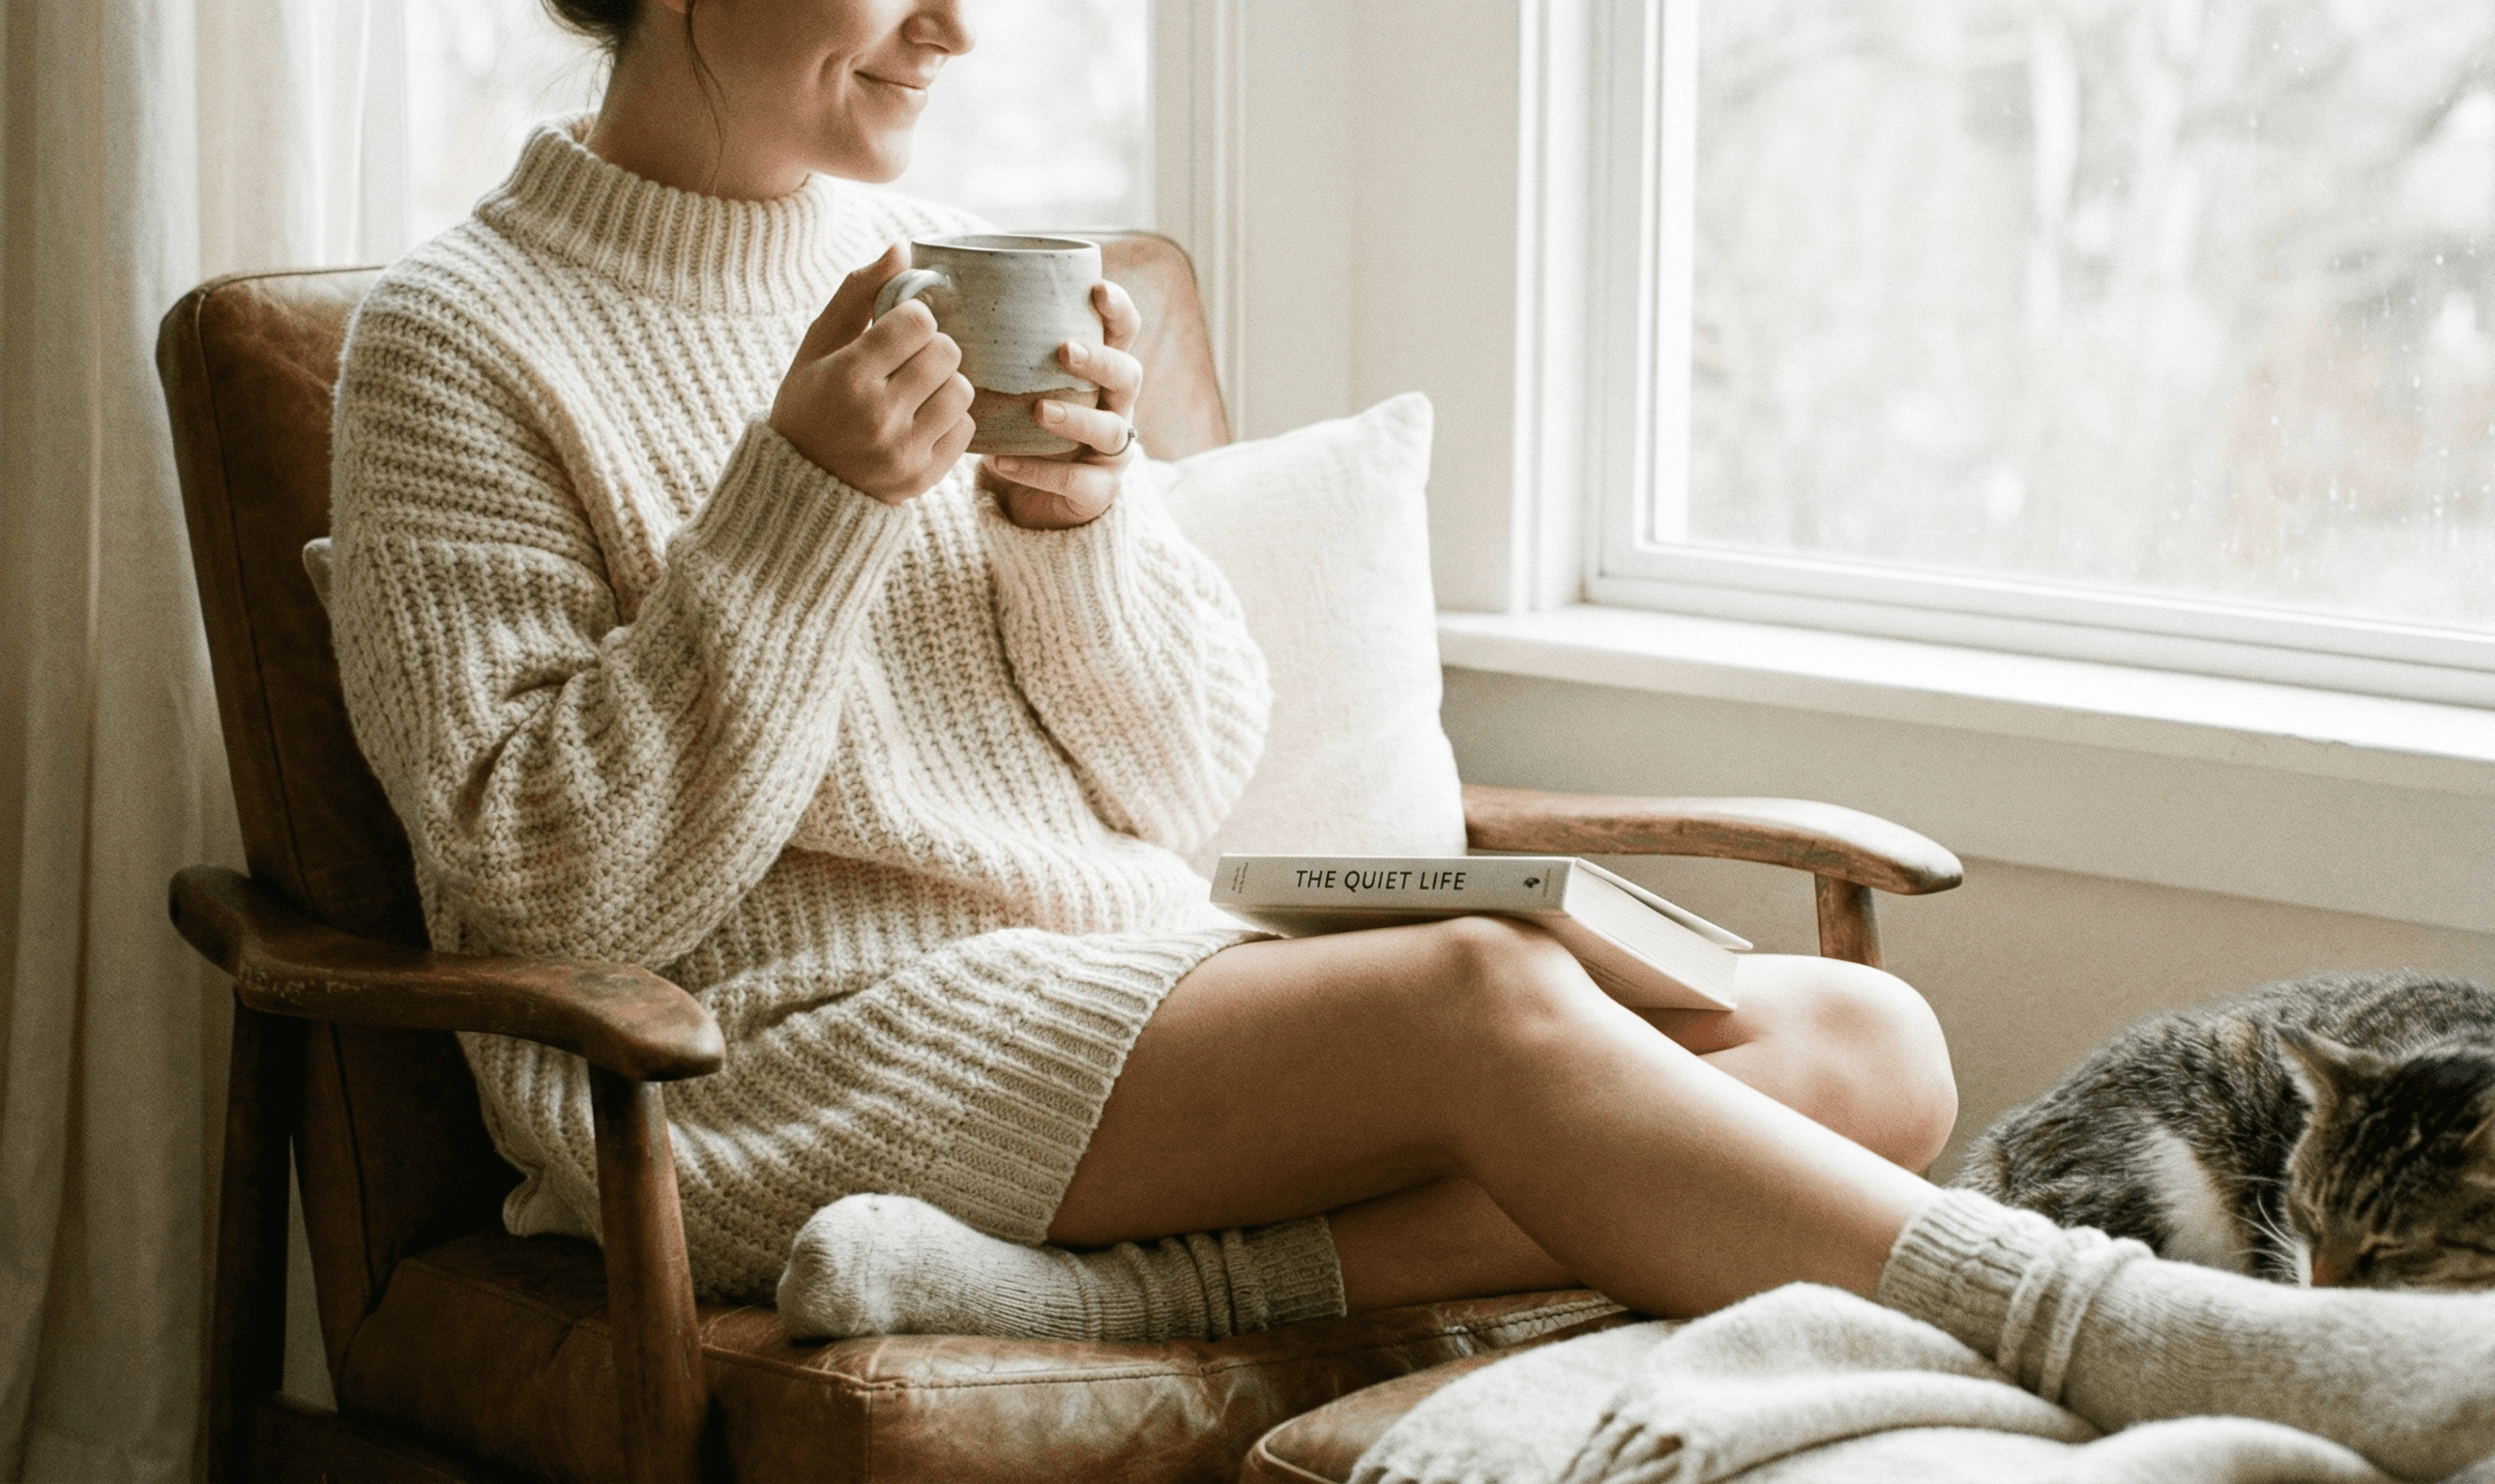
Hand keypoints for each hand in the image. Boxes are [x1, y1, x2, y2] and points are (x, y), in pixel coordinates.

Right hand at [771, 243, 975, 504]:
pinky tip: (919, 423)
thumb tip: (902, 247)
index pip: (918, 321)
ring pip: (962, 391)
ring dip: (944, 385)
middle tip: (907, 362)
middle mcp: (878, 415)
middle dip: (930, 350)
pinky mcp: (922, 478)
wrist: (799, 486)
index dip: (912, 319)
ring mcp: (902, 451)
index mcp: (848, 376)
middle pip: (946, 352)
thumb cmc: (808, 403)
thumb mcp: (817, 345)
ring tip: (915, 393)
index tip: (895, 332)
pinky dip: (948, 421)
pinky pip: (966, 429)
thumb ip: (857, 293)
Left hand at [981, 280, 1143, 529]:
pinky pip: (1079, 481)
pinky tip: (1003, 462)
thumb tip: (925, 284)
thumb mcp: (1005, 382)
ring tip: (1039, 411)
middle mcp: (1114, 406)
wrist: (1023, 498)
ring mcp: (1110, 451)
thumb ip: (988, 344)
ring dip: (1076, 417)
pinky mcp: (1098, 491)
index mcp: (1099, 370)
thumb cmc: (1013, 424)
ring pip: (1111, 431)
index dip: (1117, 310)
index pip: (1122, 331)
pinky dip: (1041, 472)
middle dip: (1100, 361)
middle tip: (1064, 350)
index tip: (1096, 289)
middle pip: (1127, 376)